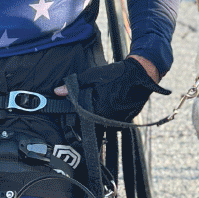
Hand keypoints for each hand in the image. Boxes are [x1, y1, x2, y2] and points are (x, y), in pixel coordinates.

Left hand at [55, 55, 169, 122]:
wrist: (140, 75)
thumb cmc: (115, 74)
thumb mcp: (92, 76)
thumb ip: (74, 85)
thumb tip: (57, 92)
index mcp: (96, 109)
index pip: (80, 118)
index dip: (76, 114)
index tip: (76, 110)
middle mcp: (107, 119)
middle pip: (91, 122)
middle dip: (88, 115)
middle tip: (94, 102)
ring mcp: (117, 122)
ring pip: (102, 123)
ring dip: (100, 116)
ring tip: (105, 101)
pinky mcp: (126, 121)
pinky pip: (113, 123)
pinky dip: (111, 116)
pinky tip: (113, 104)